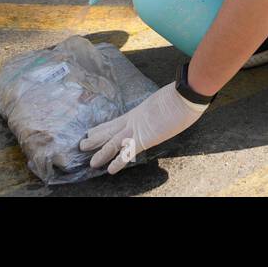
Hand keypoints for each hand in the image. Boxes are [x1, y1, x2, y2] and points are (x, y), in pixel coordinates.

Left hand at [79, 82, 207, 174]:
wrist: (184, 96)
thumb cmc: (179, 97)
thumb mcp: (162, 102)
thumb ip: (156, 109)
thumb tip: (159, 111)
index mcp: (137, 112)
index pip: (116, 122)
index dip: (103, 127)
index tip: (92, 130)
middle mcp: (133, 120)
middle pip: (109, 130)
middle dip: (96, 138)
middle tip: (83, 144)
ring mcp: (136, 129)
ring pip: (113, 142)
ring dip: (101, 152)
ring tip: (91, 162)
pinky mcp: (144, 138)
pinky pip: (128, 153)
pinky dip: (119, 162)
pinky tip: (110, 170)